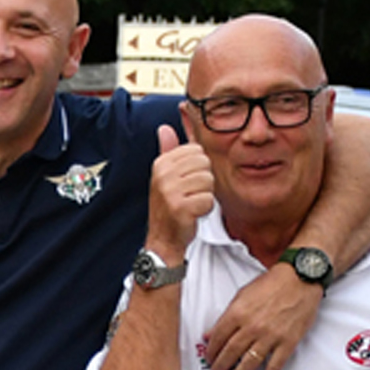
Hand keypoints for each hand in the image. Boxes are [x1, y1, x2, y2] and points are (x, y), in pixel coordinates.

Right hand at [149, 123, 213, 254]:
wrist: (163, 240)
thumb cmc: (170, 207)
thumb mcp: (166, 176)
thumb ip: (168, 151)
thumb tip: (164, 128)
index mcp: (161, 163)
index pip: (197, 151)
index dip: (198, 168)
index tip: (186, 183)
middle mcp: (163, 175)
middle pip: (205, 165)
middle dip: (203, 182)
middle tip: (189, 195)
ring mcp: (170, 192)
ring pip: (209, 182)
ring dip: (205, 196)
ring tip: (191, 204)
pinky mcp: (180, 208)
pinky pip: (208, 200)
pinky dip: (205, 210)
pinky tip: (192, 215)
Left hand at [202, 264, 321, 369]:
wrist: (300, 278)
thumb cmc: (271, 284)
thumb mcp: (242, 294)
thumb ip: (226, 316)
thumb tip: (210, 334)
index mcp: (238, 313)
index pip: (218, 338)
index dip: (211, 352)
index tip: (209, 359)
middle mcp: (252, 326)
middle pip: (230, 353)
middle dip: (220, 367)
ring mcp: (270, 336)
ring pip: (249, 363)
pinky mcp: (287, 343)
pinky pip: (274, 366)